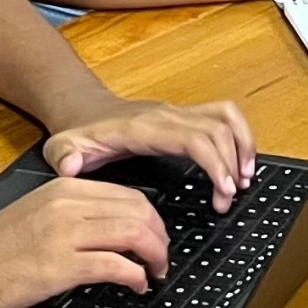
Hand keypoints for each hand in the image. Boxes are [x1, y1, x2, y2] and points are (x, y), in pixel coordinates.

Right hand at [0, 177, 168, 307]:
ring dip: (155, 256)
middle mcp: (67, 205)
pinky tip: (136, 285)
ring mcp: (63, 234)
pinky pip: (116, 266)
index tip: (158, 237)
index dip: (154, 219)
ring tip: (155, 271)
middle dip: (161, 237)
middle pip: (140, 211)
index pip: (131, 195)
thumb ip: (77, 211)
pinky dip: (136, 276)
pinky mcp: (58, 266)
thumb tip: (119, 224)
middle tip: (162, 257)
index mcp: (65, 189)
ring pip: (134, 233)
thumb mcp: (38, 213)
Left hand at [43, 99, 256, 213]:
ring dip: (244, 147)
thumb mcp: (61, 147)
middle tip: (231, 198)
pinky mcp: (188, 115)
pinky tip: (241, 162)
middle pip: (218, 130)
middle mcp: (169, 115)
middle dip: (232, 164)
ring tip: (246, 179)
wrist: (84, 109)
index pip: (194, 138)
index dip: (215, 164)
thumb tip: (71, 167)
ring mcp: (181, 112)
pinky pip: (225, 116)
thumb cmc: (79, 132)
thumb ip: (63, 158)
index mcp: (146, 127)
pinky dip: (240, 136)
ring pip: (227, 118)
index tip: (224, 191)